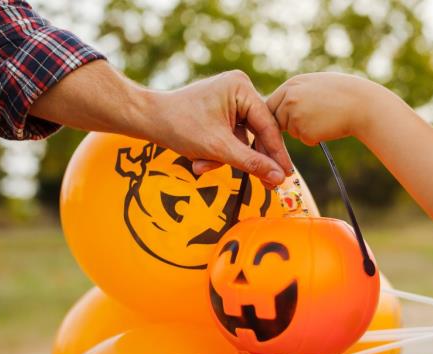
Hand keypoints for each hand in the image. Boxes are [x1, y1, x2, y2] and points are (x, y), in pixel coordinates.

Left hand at [30, 63, 291, 186]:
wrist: (145, 119)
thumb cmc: (179, 126)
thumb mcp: (219, 148)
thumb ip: (251, 163)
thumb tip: (279, 179)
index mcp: (241, 88)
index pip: (267, 126)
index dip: (277, 154)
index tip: (287, 176)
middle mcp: (239, 89)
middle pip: (257, 133)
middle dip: (246, 158)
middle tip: (267, 185)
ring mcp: (230, 99)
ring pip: (242, 139)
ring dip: (225, 158)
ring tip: (201, 166)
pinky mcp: (221, 111)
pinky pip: (231, 137)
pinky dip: (218, 153)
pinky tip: (199, 160)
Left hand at [267, 72, 379, 144]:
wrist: (362, 104)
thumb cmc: (344, 93)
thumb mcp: (316, 84)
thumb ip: (298, 93)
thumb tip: (285, 105)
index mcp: (291, 85)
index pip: (271, 104)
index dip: (277, 114)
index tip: (283, 122)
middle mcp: (289, 98)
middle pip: (277, 120)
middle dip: (288, 125)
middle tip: (309, 123)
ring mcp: (294, 115)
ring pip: (292, 131)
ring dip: (304, 131)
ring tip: (325, 119)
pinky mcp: (303, 131)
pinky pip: (305, 139)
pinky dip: (315, 138)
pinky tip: (329, 126)